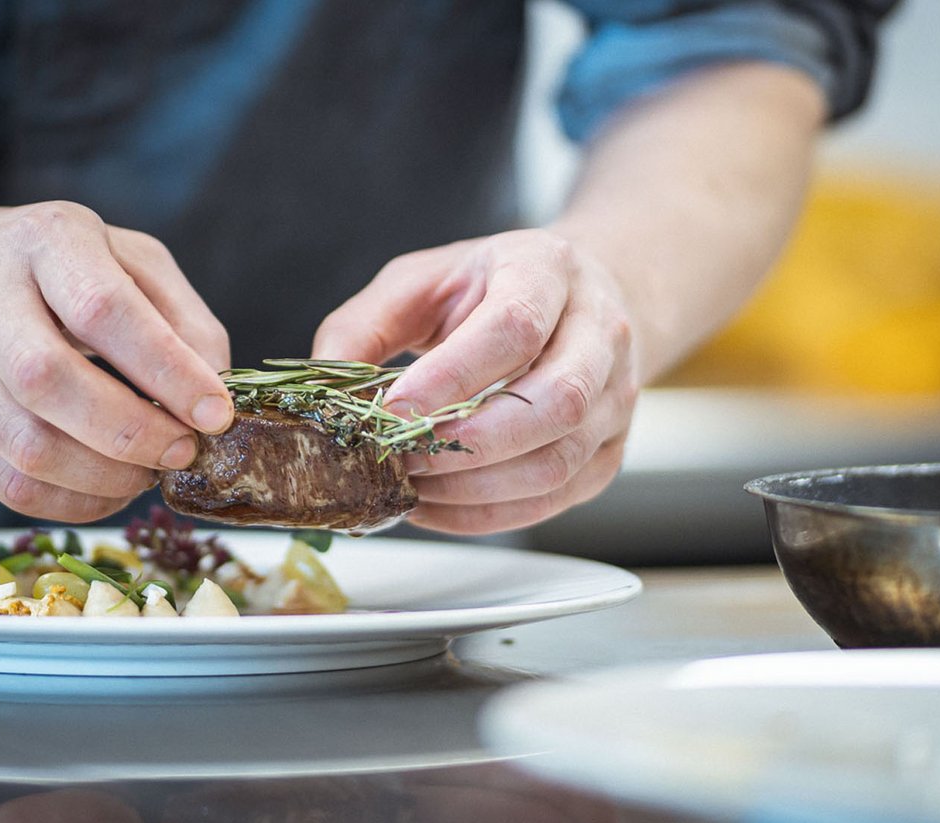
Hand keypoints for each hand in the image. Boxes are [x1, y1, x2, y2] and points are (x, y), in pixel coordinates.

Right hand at [0, 201, 232, 521]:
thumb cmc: (43, 270)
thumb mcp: (121, 256)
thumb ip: (181, 314)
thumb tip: (215, 390)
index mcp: (42, 242)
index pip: (103, 309)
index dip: (167, 369)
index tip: (216, 412)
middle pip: (51, 381)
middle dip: (134, 432)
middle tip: (184, 450)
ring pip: (29, 448)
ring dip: (108, 477)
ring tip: (150, 470)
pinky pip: (10, 487)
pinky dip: (74, 502)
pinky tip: (109, 487)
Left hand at [312, 229, 639, 532]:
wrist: (578, 299)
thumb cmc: (489, 289)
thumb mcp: (419, 282)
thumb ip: (364, 327)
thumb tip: (324, 395)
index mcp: (548, 270)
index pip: (514, 328)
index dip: (452, 377)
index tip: (393, 411)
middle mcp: (600, 332)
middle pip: (555, 401)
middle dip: (469, 444)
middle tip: (401, 458)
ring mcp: (615, 397)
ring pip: (558, 461)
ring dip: (475, 488)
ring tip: (413, 487)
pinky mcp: (609, 451)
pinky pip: (555, 498)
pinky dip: (489, 513)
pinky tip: (439, 505)